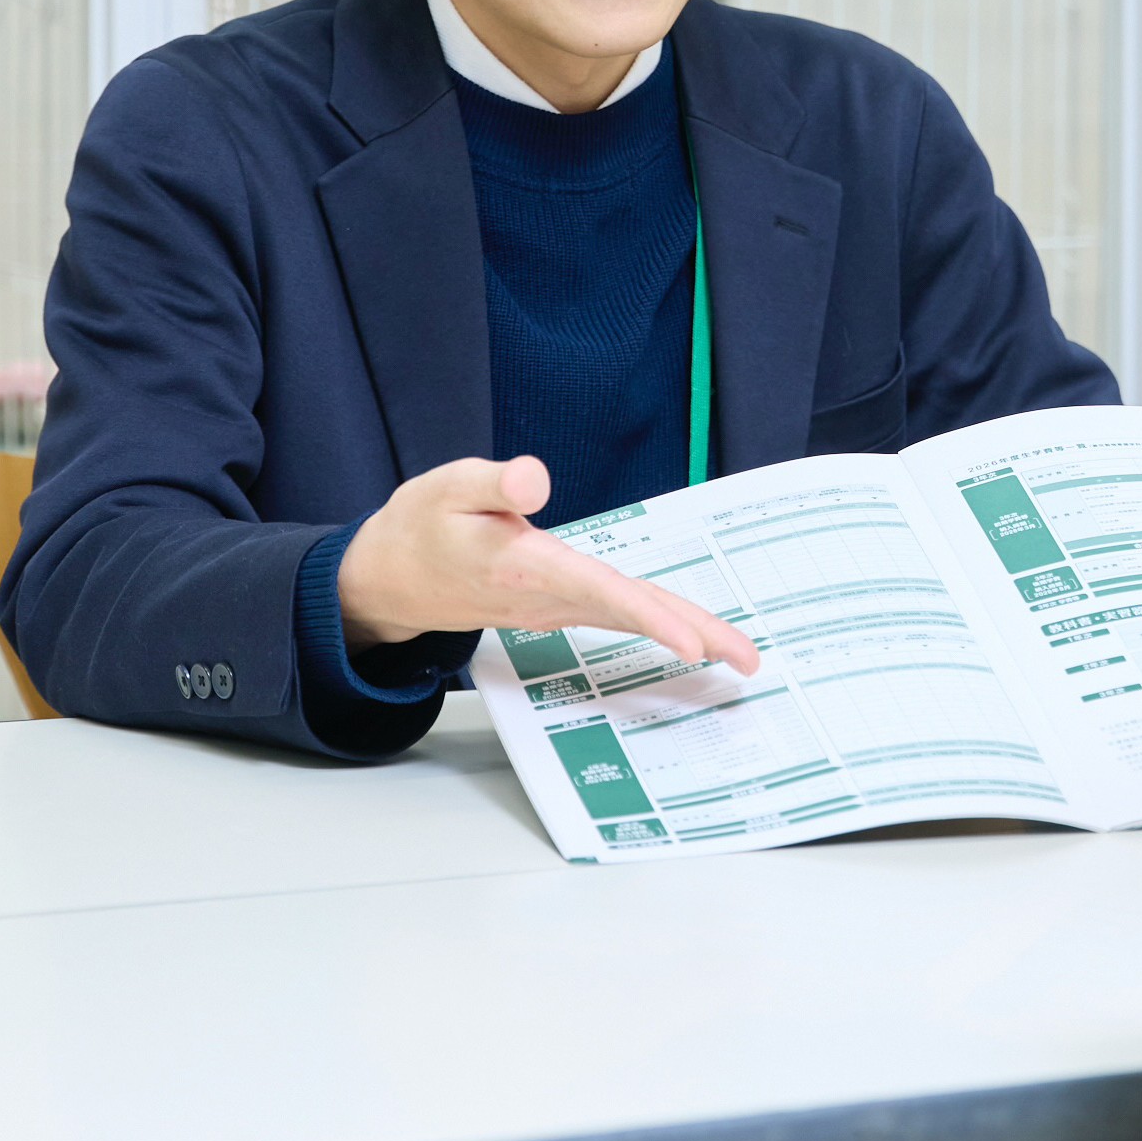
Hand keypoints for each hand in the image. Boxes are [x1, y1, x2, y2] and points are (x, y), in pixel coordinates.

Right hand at [336, 455, 758, 674]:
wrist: (391, 575)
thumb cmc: (423, 525)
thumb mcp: (448, 488)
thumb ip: (495, 483)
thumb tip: (537, 478)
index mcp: (527, 568)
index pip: (601, 593)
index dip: (650, 619)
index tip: (693, 645)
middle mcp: (549, 596)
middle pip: (633, 616)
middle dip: (694, 636)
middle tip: (750, 662)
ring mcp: (556, 606)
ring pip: (631, 618)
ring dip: (687, 633)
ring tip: (739, 653)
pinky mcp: (559, 603)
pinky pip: (619, 615)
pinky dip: (659, 623)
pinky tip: (691, 632)